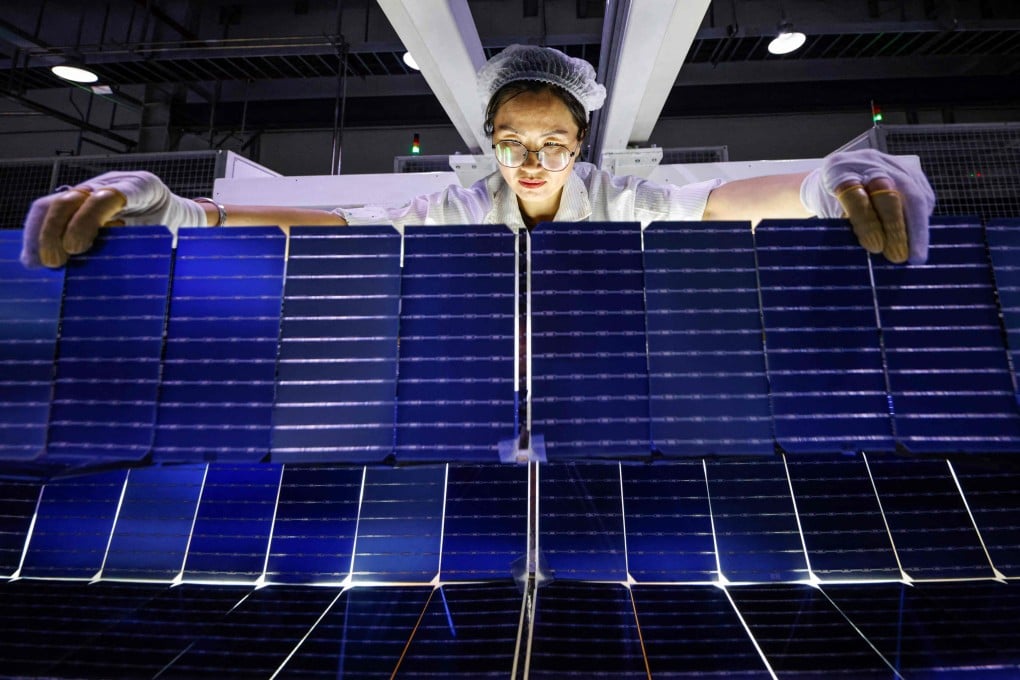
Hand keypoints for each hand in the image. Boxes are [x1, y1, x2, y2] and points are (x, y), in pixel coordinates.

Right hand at [21, 170, 206, 267]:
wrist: (179, 216)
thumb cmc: (174, 228)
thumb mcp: (166, 237)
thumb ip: (141, 244)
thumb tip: (108, 268)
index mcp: (142, 187)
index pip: (108, 196)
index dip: (86, 220)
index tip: (75, 248)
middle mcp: (113, 183)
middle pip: (73, 198)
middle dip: (55, 230)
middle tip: (54, 263)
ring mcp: (94, 189)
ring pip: (56, 203)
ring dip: (41, 233)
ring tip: (38, 262)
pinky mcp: (82, 201)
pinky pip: (53, 211)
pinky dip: (40, 234)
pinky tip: (34, 256)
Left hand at [800, 149, 935, 263]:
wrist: (835, 179)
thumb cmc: (830, 202)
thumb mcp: (828, 213)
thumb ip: (846, 227)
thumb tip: (875, 249)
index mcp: (837, 170)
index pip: (854, 194)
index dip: (866, 221)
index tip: (875, 248)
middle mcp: (866, 161)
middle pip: (888, 191)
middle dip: (897, 226)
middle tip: (903, 257)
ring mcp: (890, 162)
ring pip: (911, 193)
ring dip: (916, 226)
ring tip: (916, 255)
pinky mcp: (909, 169)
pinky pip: (922, 194)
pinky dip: (921, 219)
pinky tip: (919, 238)